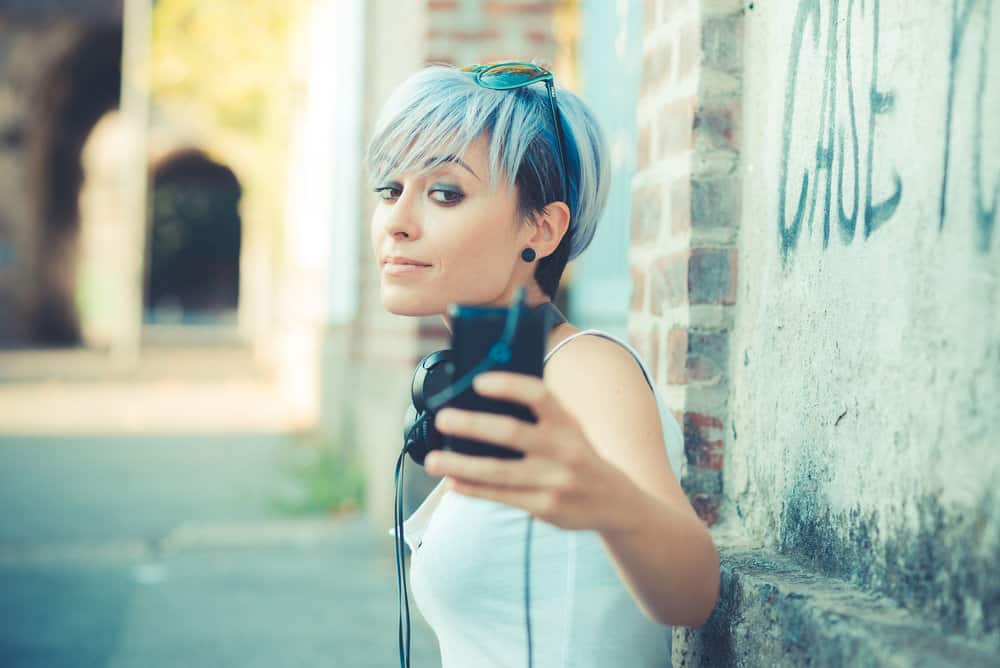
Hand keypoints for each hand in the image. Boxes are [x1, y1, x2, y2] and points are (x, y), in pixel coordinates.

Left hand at [426, 371, 639, 533]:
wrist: (615, 502)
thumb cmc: (577, 455)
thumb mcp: (568, 429)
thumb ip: (535, 417)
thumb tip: (479, 405)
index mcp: (567, 422)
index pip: (539, 395)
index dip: (508, 386)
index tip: (478, 381)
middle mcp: (564, 450)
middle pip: (511, 433)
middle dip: (472, 425)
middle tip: (443, 419)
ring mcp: (555, 481)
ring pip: (499, 472)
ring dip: (460, 465)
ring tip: (432, 460)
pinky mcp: (546, 508)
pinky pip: (502, 496)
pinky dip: (474, 489)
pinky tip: (453, 482)